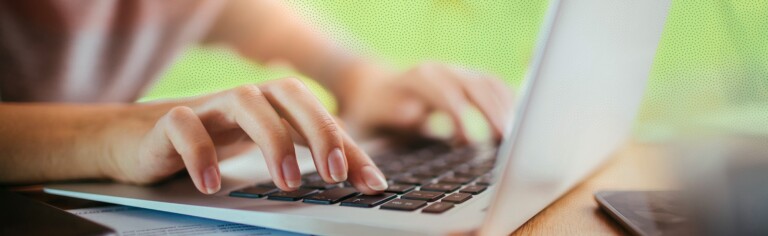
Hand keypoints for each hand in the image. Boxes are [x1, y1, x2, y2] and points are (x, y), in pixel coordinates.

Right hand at [101, 78, 387, 194]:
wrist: (136, 140)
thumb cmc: (210, 143)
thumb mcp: (262, 150)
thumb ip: (307, 160)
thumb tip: (361, 182)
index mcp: (273, 105)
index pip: (321, 117)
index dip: (350, 148)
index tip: (373, 184)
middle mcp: (247, 98)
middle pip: (290, 94)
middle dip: (319, 131)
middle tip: (334, 175)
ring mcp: (208, 106)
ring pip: (246, 102)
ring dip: (272, 140)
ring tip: (287, 183)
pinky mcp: (169, 120)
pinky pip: (185, 126)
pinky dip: (201, 153)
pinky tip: (212, 184)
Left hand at [337, 62, 514, 143]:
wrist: (371, 88)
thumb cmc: (371, 111)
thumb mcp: (373, 116)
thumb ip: (393, 115)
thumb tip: (415, 114)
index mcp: (416, 78)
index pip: (444, 92)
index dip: (460, 116)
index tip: (470, 143)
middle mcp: (438, 70)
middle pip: (473, 84)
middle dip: (491, 112)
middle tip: (505, 140)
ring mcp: (454, 72)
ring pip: (487, 83)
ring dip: (504, 108)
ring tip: (513, 137)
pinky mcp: (466, 79)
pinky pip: (493, 85)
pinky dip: (507, 101)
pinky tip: (515, 123)